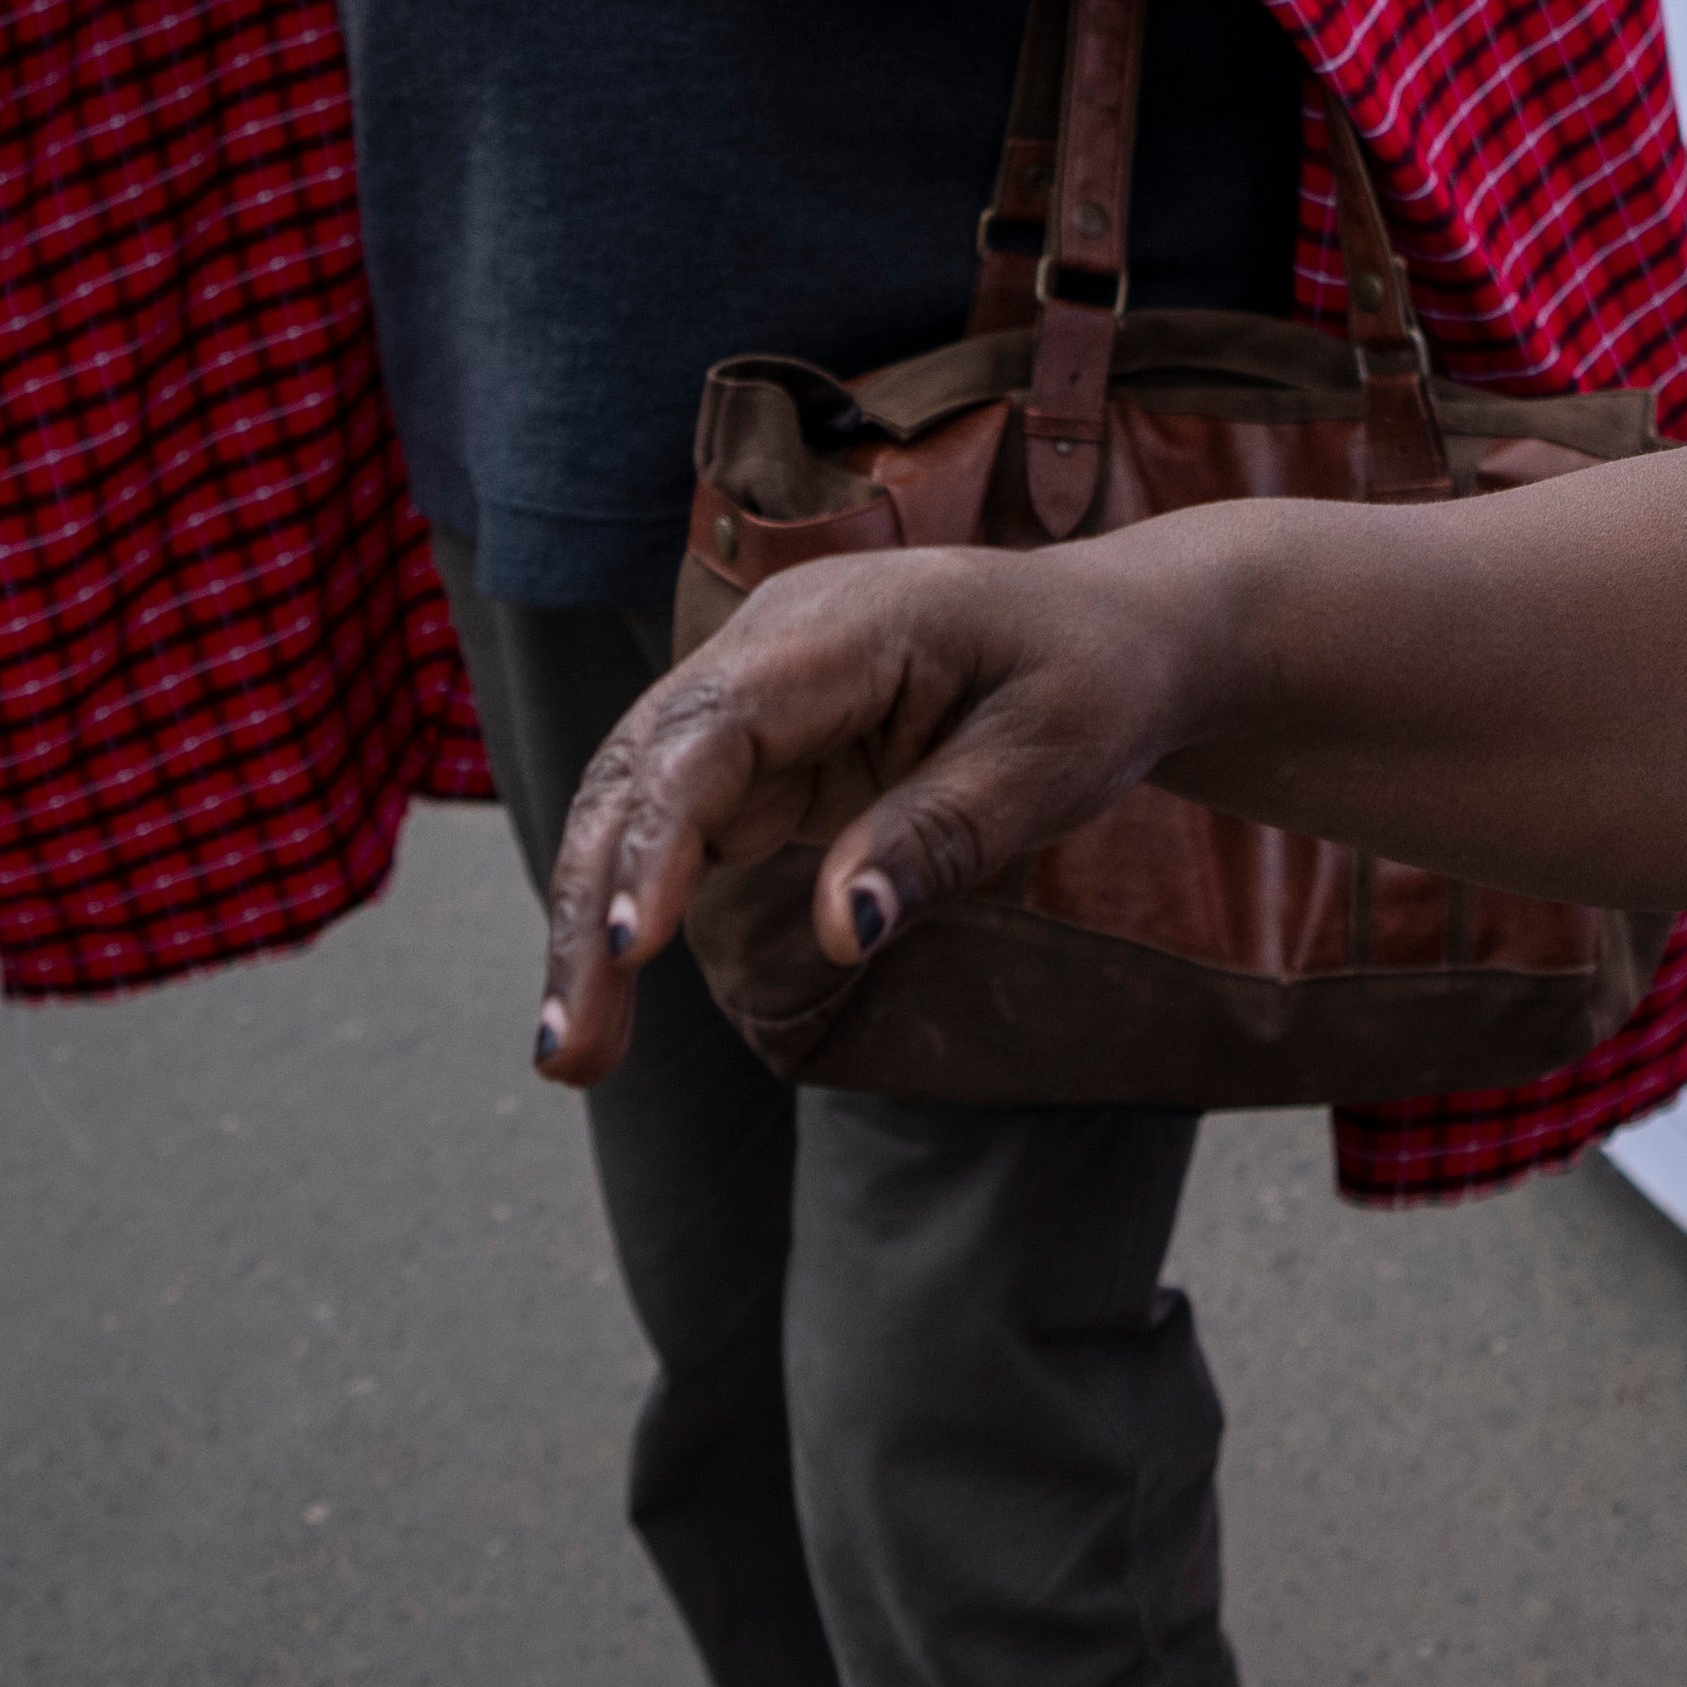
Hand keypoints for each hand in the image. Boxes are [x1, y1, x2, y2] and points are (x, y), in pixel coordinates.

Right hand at [535, 543, 1214, 1082]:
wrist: (1117, 634)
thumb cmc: (1095, 682)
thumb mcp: (1049, 760)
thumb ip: (937, 837)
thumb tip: (839, 934)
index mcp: (844, 626)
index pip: (714, 730)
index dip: (660, 835)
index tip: (629, 943)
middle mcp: (772, 647)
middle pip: (644, 772)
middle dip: (592, 907)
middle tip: (569, 1053)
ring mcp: (756, 697)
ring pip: (638, 807)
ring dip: (596, 924)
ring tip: (573, 1060)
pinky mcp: (760, 752)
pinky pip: (677, 828)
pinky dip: (640, 909)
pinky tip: (610, 1003)